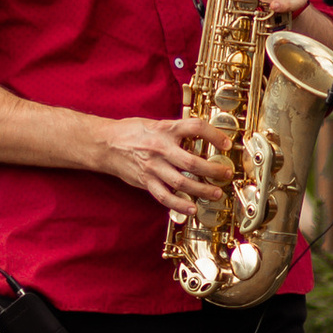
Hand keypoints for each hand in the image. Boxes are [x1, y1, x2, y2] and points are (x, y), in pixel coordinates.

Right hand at [98, 114, 233, 214]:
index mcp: (165, 130)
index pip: (195, 128)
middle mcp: (160, 149)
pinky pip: (165, 196)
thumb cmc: (131, 132)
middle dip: (213, 170)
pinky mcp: (146, 182)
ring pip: (182, 182)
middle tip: (226, 174)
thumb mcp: (155, 123)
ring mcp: (153, 167)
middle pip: (192, 162)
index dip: (214, 135)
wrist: (105, 144)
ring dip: (202, 190)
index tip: (226, 143)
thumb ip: (176, 131)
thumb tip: (200, 137)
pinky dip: (179, 204)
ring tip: (215, 193)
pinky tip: (191, 208)